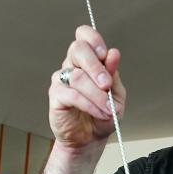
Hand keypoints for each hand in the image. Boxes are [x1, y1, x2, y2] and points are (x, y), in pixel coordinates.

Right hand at [49, 25, 125, 151]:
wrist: (91, 138)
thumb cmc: (103, 113)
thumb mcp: (116, 93)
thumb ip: (113, 74)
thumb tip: (113, 54)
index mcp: (88, 59)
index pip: (84, 35)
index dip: (93, 39)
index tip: (105, 54)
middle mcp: (72, 65)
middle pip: (78, 49)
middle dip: (95, 66)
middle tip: (107, 85)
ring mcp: (62, 80)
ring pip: (78, 76)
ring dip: (97, 94)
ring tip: (109, 108)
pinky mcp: (56, 96)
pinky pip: (72, 94)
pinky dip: (90, 104)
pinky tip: (99, 112)